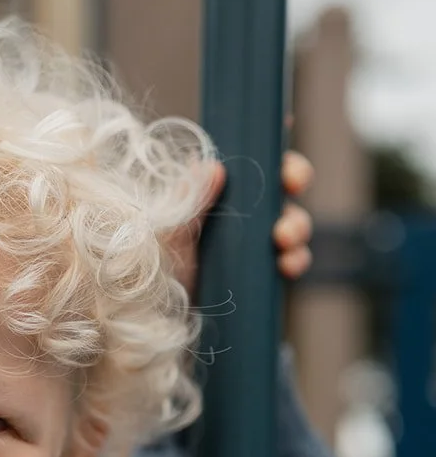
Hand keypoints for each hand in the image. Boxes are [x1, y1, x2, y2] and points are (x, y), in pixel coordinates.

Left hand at [167, 149, 314, 298]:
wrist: (163, 318)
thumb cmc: (160, 269)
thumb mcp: (168, 234)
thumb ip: (188, 202)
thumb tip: (211, 166)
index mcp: (219, 191)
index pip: (252, 157)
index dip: (271, 142)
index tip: (281, 138)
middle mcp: (243, 211)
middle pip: (282, 182)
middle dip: (295, 175)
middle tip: (292, 184)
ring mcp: (258, 240)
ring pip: (294, 219)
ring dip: (297, 224)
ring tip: (283, 238)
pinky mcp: (266, 270)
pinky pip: (294, 258)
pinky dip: (296, 259)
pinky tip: (286, 266)